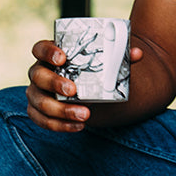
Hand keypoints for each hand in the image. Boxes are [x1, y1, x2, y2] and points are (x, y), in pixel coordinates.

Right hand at [26, 39, 143, 131]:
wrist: (93, 89)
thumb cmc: (95, 69)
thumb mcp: (107, 61)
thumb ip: (122, 56)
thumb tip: (138, 54)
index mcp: (51, 54)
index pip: (39, 48)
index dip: (47, 52)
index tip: (62, 58)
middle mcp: (39, 72)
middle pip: (37, 75)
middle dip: (54, 83)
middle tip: (74, 90)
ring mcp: (37, 93)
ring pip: (38, 101)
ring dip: (59, 110)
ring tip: (84, 114)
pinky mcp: (39, 112)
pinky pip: (41, 120)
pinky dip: (58, 125)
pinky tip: (78, 126)